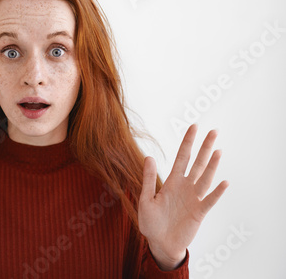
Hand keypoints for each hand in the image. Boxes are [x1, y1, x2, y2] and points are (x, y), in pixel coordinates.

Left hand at [138, 124, 228, 269]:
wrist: (159, 244)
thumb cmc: (151, 223)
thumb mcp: (146, 199)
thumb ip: (148, 179)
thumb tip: (150, 156)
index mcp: (172, 182)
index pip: (182, 158)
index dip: (188, 142)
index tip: (194, 127)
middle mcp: (185, 187)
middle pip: (197, 163)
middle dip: (204, 147)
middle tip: (213, 131)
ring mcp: (194, 199)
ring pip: (205, 178)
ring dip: (212, 165)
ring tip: (218, 150)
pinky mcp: (199, 212)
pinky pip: (209, 200)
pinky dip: (217, 192)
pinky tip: (224, 182)